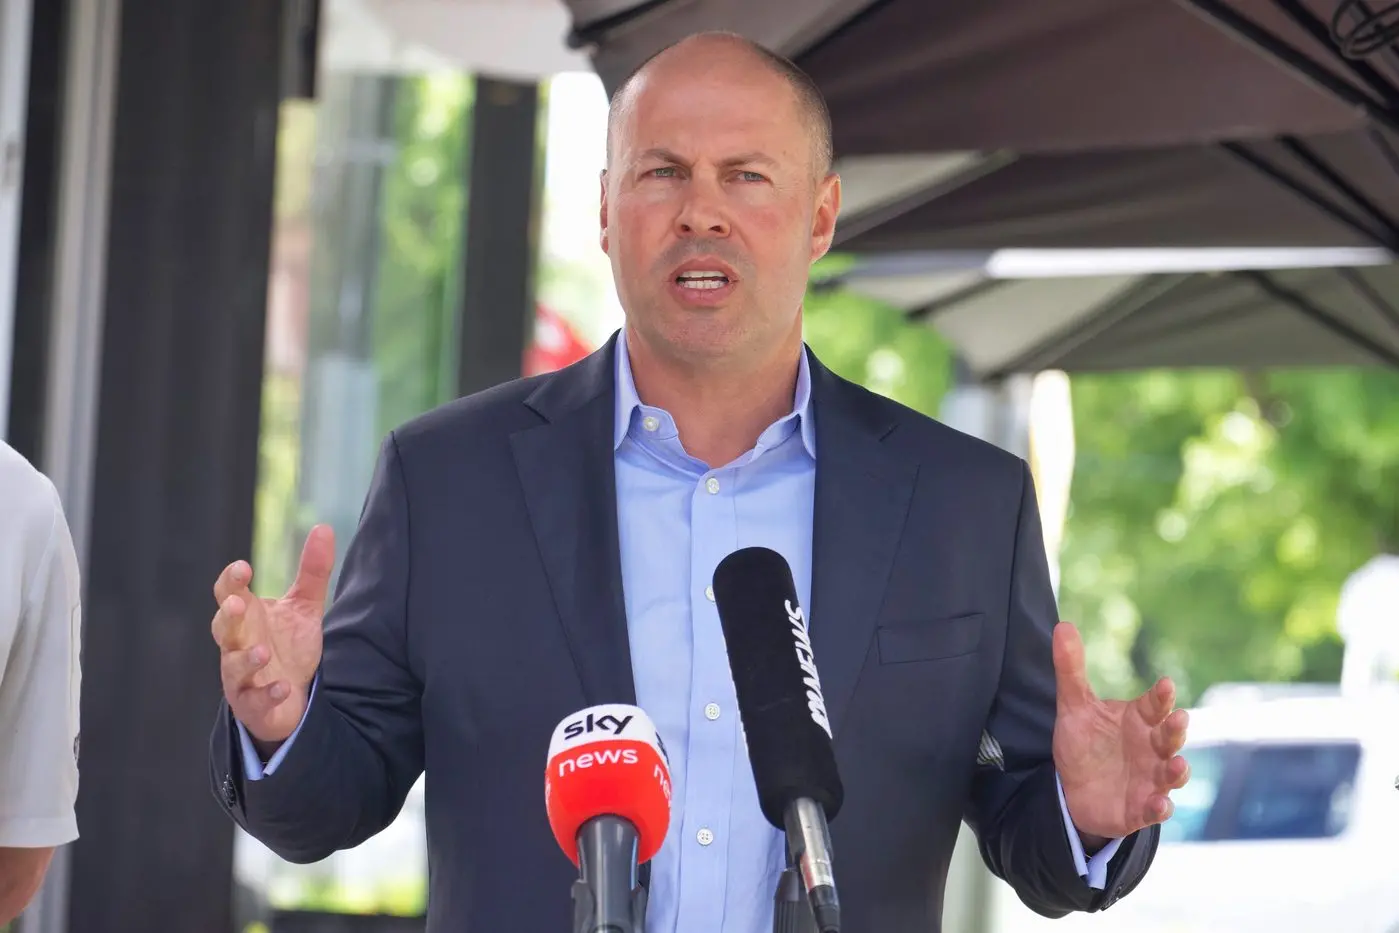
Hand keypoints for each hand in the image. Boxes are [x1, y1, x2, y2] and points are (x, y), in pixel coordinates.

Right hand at [211, 525, 334, 748]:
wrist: (291, 697)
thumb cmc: (289, 647)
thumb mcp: (304, 607)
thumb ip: (312, 572)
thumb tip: (323, 527)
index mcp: (246, 617)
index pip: (229, 594)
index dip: (231, 581)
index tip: (243, 568)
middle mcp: (236, 644)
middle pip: (222, 627)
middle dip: (227, 616)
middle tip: (237, 604)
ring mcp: (241, 676)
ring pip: (233, 666)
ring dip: (246, 659)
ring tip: (263, 651)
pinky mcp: (253, 703)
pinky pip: (255, 700)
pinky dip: (268, 694)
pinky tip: (283, 687)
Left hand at [1052, 621, 1189, 842]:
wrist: (1074, 790)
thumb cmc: (1084, 743)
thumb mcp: (1074, 706)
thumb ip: (1071, 669)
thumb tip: (1062, 625)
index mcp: (1139, 720)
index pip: (1155, 705)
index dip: (1161, 696)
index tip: (1164, 685)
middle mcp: (1152, 748)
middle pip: (1170, 736)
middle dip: (1176, 729)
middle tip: (1178, 719)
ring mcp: (1151, 779)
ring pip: (1171, 774)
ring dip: (1177, 770)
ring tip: (1176, 765)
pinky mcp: (1141, 809)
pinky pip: (1155, 810)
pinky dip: (1160, 808)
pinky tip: (1159, 805)